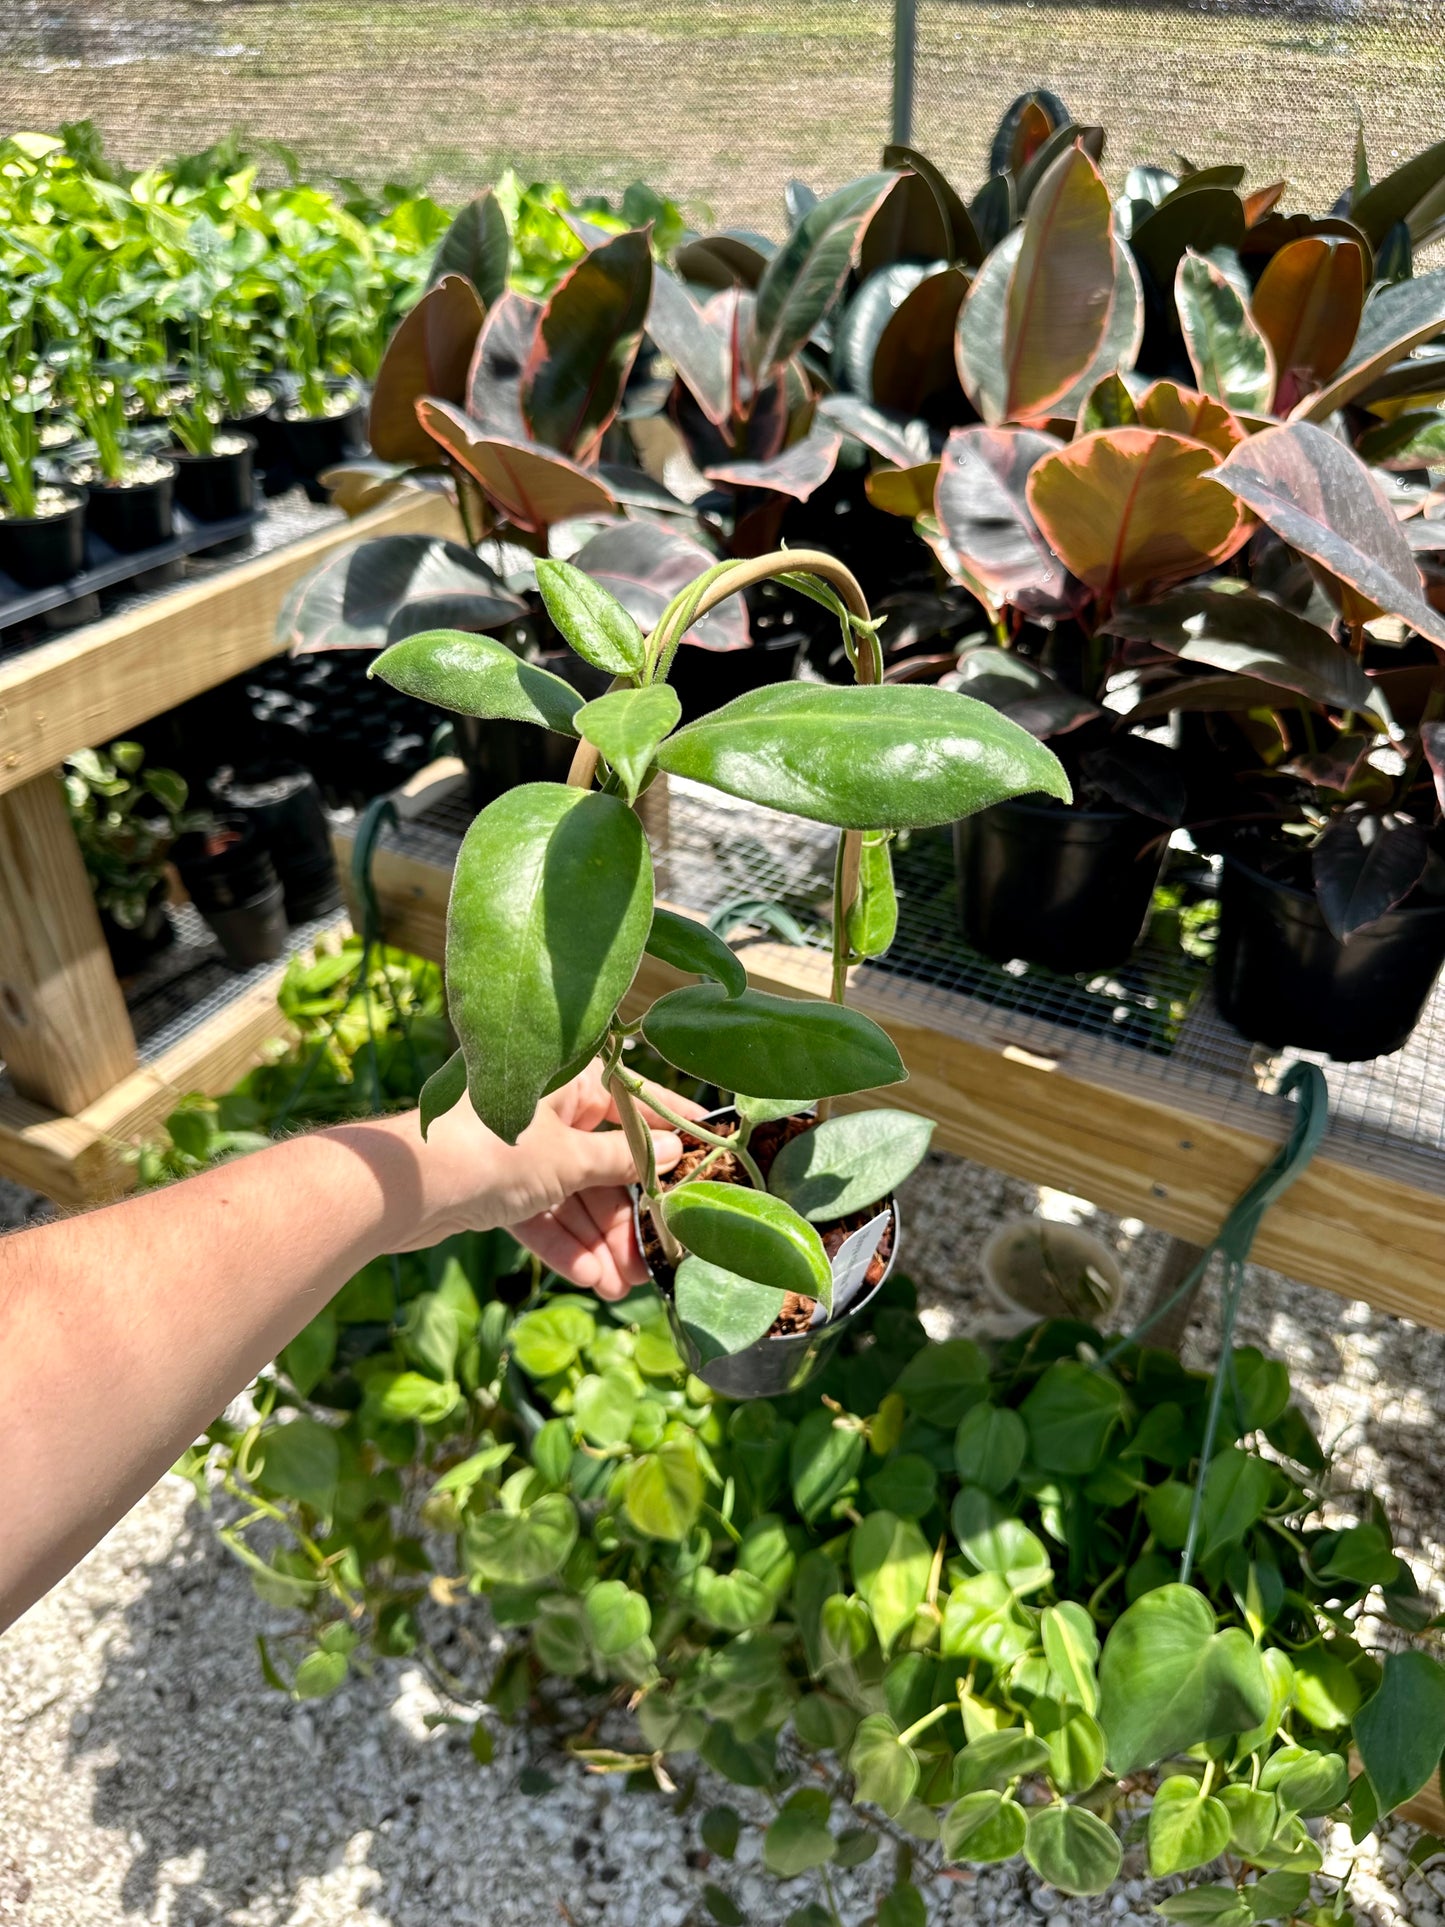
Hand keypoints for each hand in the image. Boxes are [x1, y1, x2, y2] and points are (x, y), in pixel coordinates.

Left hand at [387, 1062, 704, 1298]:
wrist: (407, 1187)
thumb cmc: (496, 1151)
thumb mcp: (571, 1160)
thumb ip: (624, 1160)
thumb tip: (675, 1150)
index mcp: (568, 1082)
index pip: (634, 1102)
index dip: (673, 1129)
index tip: (710, 1150)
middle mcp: (546, 1111)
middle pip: (603, 1163)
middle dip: (626, 1216)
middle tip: (653, 1258)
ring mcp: (518, 1150)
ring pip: (573, 1197)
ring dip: (598, 1241)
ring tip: (620, 1285)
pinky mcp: (494, 1188)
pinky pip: (540, 1216)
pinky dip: (563, 1245)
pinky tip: (588, 1279)